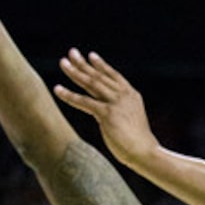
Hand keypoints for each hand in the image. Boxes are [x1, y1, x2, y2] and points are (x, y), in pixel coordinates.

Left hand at [55, 49, 159, 167]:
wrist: (146, 152)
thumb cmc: (139, 142)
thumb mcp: (131, 121)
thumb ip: (119, 112)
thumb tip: (107, 114)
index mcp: (131, 96)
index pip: (114, 76)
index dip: (101, 65)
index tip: (91, 56)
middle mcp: (124, 95)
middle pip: (100, 76)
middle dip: (84, 64)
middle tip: (72, 52)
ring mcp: (116, 103)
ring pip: (91, 84)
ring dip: (75, 72)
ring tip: (63, 63)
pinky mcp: (107, 114)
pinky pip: (84, 102)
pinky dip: (69, 95)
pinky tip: (57, 89)